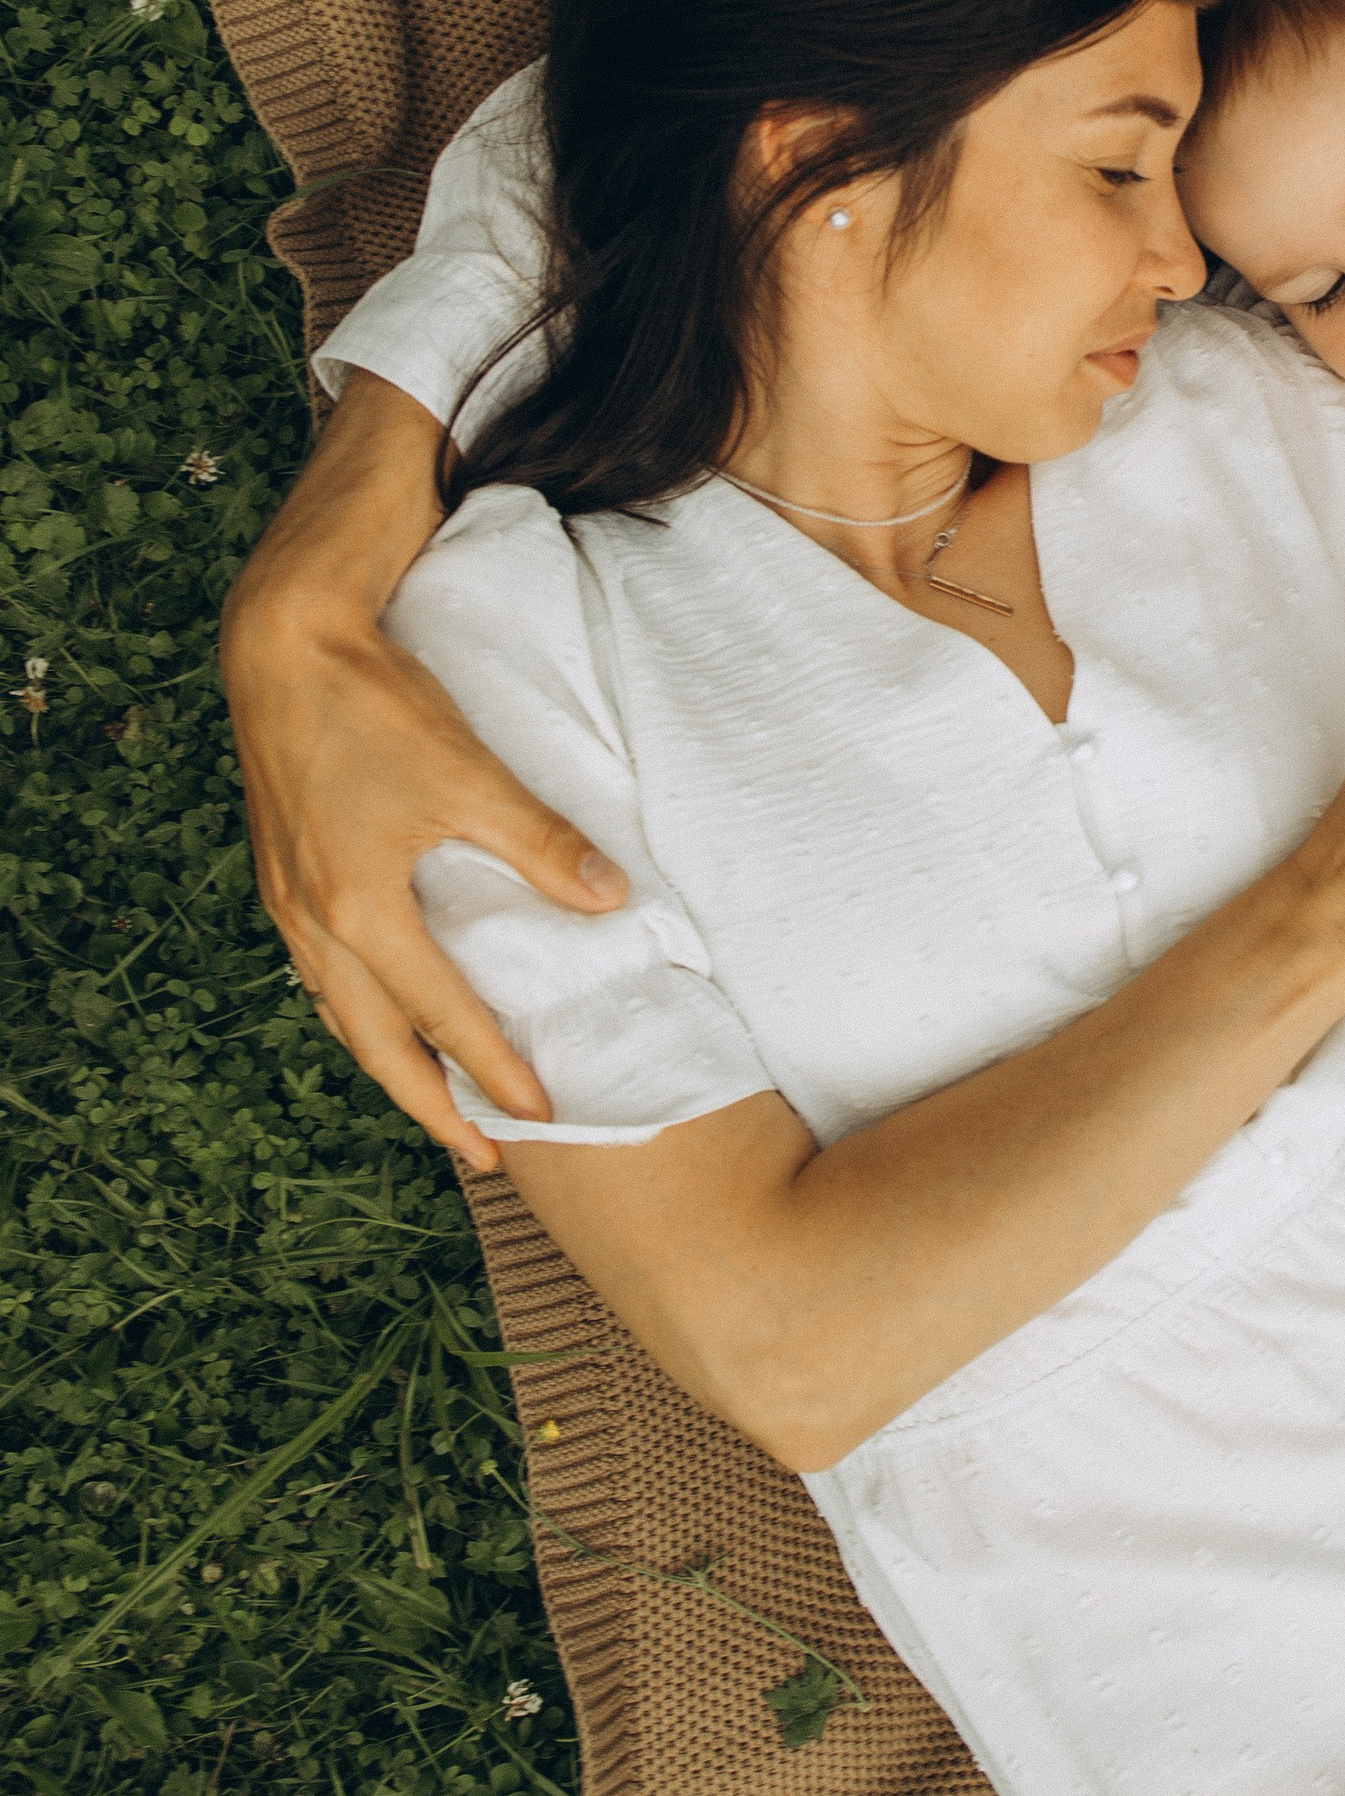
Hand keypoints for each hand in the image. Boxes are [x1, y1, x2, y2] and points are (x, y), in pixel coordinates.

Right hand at [222, 374, 622, 1168]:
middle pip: (375, 1045)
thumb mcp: (467, 774)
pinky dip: (357, 1008)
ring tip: (433, 1096)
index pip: (440, 1017)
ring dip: (389, 1062)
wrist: (282, 640)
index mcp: (359, 911)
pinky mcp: (283, 869)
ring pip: (341, 1011)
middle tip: (485, 1155)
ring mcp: (288, 899)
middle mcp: (313, 921)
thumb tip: (610, 900)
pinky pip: (322, 970)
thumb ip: (538, 843)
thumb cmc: (375, 704)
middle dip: (430, 1105)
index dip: (493, 1069)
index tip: (542, 1114)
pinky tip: (378, 1003)